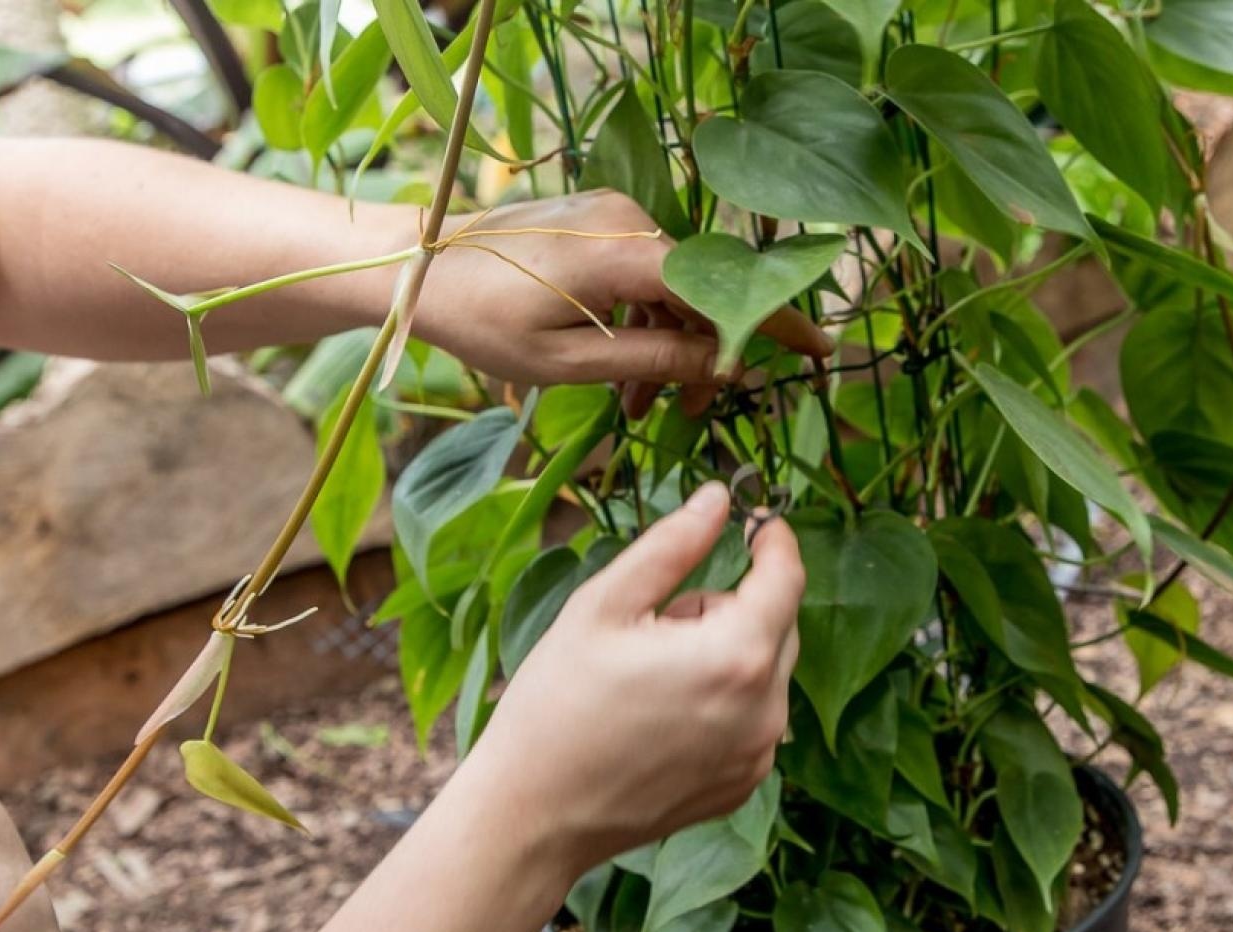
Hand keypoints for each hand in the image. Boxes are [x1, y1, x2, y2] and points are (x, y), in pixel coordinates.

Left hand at [411, 190, 832, 416]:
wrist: (412, 264)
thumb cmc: (479, 320)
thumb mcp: (565, 362)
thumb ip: (652, 361)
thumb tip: (725, 368)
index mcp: (623, 253)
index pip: (725, 288)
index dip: (777, 323)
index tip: (820, 352)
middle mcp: (628, 219)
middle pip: (703, 291)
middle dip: (709, 356)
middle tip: (697, 416)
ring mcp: (613, 214)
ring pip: (673, 287)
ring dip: (670, 347)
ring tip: (645, 411)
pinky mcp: (597, 220)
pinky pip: (644, 274)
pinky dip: (644, 322)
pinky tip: (624, 372)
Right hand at [481, 482, 802, 874]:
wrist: (532, 815)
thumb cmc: (556, 705)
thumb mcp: (604, 605)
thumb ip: (672, 544)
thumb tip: (718, 498)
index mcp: (735, 656)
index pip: (786, 579)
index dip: (775, 541)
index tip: (758, 521)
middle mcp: (765, 711)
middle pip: (777, 625)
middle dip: (730, 606)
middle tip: (656, 623)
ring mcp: (758, 755)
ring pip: (764, 672)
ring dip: (725, 655)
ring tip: (650, 677)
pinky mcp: (744, 785)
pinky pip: (753, 719)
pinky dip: (722, 703)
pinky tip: (661, 718)